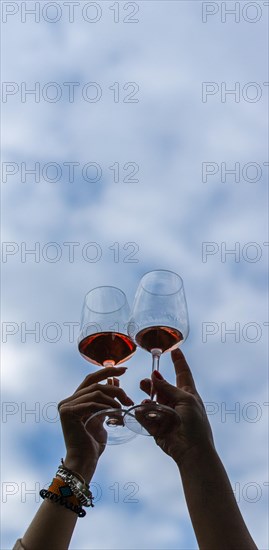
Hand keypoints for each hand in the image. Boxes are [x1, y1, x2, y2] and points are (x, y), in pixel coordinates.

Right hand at [58, 366, 133, 481]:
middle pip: (93, 382)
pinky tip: (115, 411)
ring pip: (95, 391)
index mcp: (74, 400)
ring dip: (114, 397)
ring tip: (125, 407)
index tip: (124, 369)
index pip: (91, 379)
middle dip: (113, 382)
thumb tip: (114, 380)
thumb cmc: (93, 444)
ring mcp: (65, 406)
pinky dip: (106, 405)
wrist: (83, 462)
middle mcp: (67, 401)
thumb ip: (106, 400)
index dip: (107, 371)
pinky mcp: (68, 413)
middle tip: (129, 394)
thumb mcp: (103, 416)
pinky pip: (91, 403)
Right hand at [140, 349, 213, 464]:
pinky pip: (146, 416)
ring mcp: (166, 414)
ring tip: (144, 398)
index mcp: (188, 394)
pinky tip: (141, 410)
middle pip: (162, 387)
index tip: (175, 349)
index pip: (182, 373)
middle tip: (145, 382)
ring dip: (147, 397)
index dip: (179, 361)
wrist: (191, 450)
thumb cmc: (195, 423)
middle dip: (153, 383)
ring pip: (152, 400)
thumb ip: (168, 388)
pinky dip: (143, 412)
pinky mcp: (157, 427)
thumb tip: (155, 376)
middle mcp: (176, 402)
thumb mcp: (185, 400)